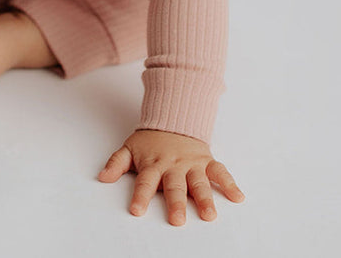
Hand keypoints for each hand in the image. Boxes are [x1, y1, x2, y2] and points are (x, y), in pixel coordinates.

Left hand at [98, 129, 244, 225]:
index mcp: (153, 164)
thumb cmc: (151, 141)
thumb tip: (102, 177)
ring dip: (205, 198)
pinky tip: (238, 197)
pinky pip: (220, 172)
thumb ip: (116, 163)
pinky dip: (229, 184)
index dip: (140, 196)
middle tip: (177, 220)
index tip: (137, 211)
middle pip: (174, 186)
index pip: (145, 182)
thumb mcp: (129, 148)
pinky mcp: (207, 161)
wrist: (174, 119)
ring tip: (209, 215)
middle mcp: (173, 166)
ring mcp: (192, 164)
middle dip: (176, 203)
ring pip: (199, 182)